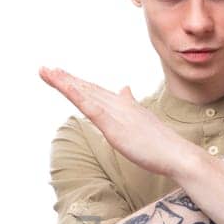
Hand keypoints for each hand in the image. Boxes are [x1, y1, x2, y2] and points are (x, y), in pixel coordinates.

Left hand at [39, 66, 199, 177]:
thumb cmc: (162, 144)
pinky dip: (76, 94)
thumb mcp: (142, 121)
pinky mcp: (113, 125)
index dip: (79, 84)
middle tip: (46, 69)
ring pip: (85, 94)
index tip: (63, 76)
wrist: (177, 153)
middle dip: (66, 79)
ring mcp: (115, 113)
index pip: (97, 92)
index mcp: (124, 106)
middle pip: (88, 89)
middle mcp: (118, 104)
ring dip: (64, 82)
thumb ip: (131, 105)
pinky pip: (90, 107)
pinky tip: (64, 87)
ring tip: (46, 72)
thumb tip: (124, 89)